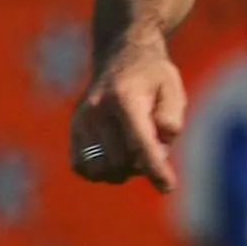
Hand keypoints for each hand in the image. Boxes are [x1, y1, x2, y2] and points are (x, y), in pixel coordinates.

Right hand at [71, 32, 185, 190]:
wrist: (121, 57)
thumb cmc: (153, 77)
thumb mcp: (173, 89)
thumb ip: (171, 118)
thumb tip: (158, 149)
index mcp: (125, 97)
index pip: (139, 142)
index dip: (155, 168)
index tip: (168, 187)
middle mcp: (97, 108)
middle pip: (123, 160)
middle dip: (144, 162)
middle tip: (154, 143)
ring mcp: (81, 119)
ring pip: (102, 168)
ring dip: (123, 170)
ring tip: (135, 149)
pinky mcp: (73, 129)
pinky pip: (82, 167)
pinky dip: (101, 171)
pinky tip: (117, 156)